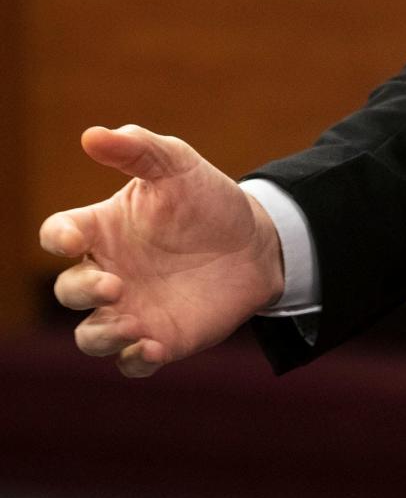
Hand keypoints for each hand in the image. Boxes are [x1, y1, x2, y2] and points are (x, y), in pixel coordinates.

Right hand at [39, 124, 285, 378]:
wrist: (255, 242)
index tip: (75, 238)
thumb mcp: (177, 164)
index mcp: (103, 229)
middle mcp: (108, 272)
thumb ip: (137, 148)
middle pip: (68, 291)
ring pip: (91, 336)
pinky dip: (134, 359)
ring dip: (102, 335)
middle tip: (116, 285)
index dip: (57, 237)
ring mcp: (130, 310)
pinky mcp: (158, 339)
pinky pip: (130, 362)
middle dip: (82, 291)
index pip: (58, 234)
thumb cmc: (207, 199)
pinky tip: (152, 347)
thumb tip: (92, 135)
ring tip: (132, 324)